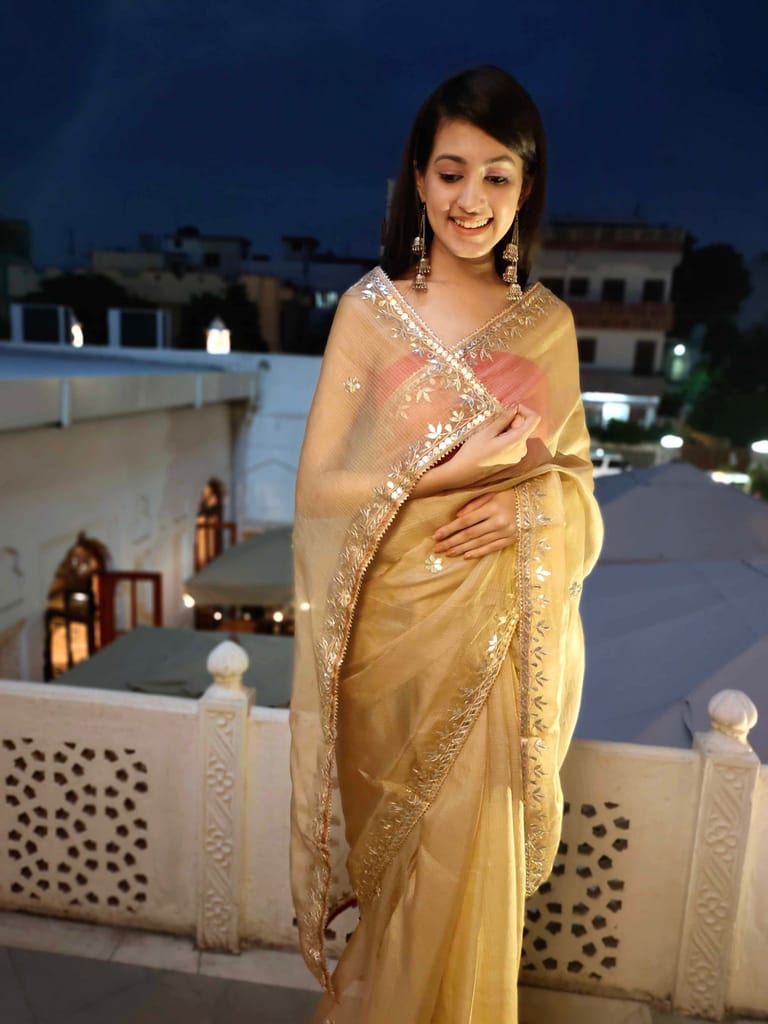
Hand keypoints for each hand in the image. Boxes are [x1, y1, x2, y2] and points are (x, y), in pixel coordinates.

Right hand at [410, 403, 539, 498]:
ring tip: (492, 433)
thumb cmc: (473, 450)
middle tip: (495, 422)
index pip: (534, 419)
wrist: (465, 471)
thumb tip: (515, 407)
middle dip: (512, 420)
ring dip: (508, 428)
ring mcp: (518, 455)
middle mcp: (522, 449)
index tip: (510, 409)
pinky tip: (494, 441)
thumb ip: (504, 418)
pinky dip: (507, 437)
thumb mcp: (487, 431)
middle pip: (525, 426)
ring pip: (519, 433)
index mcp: (517, 441)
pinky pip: (515, 442)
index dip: (524, 410)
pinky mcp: (513, 459)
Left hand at [433, 489, 517, 558]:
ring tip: (448, 553)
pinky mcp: (511, 539)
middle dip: (452, 542)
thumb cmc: (508, 494)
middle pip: (470, 534)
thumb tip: (457, 517)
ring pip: (479, 543)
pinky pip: (492, 548)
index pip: (466, 521)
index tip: (436, 535)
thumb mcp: (491, 493)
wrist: (534, 501)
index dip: (450, 529)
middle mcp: (498, 521)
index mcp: (492, 507)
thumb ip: (474, 504)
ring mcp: (506, 532)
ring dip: (462, 549)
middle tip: (437, 548)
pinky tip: (466, 556)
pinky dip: (478, 552)